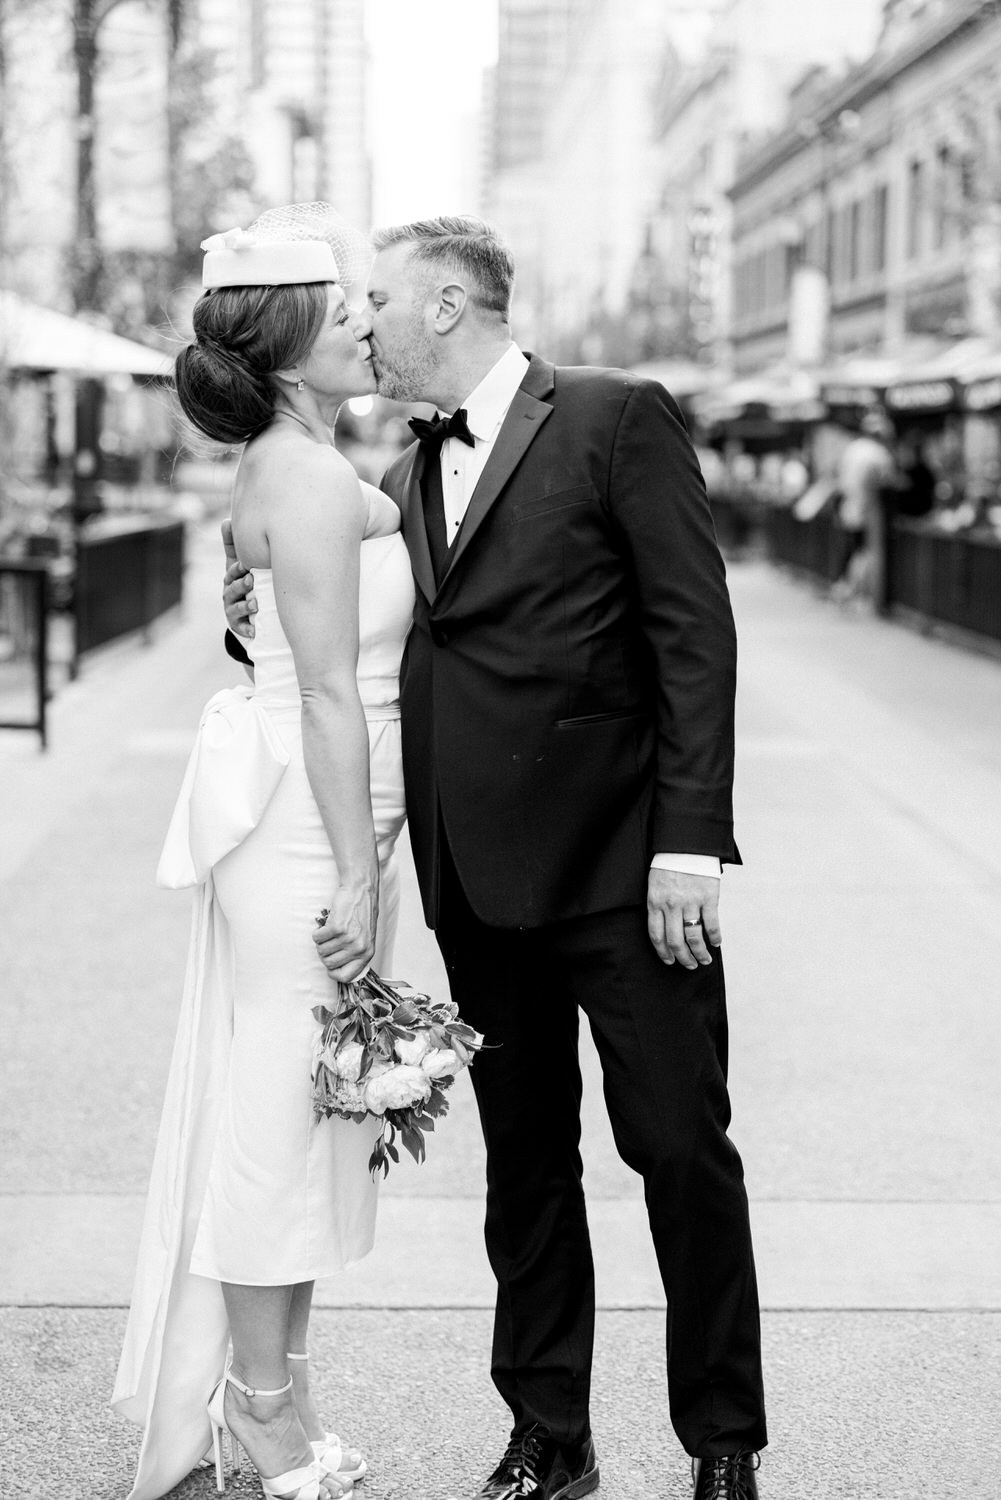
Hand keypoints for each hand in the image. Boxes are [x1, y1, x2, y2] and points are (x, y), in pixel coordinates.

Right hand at [221, 518, 256, 638]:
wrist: (247, 613)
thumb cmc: (245, 582)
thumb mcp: (240, 565)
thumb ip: (233, 545)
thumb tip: (226, 520)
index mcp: (230, 579)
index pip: (231, 572)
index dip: (236, 569)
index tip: (244, 565)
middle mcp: (229, 595)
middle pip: (232, 590)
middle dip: (240, 585)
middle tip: (251, 580)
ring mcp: (232, 612)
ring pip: (236, 609)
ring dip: (245, 606)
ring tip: (255, 604)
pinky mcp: (239, 627)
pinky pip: (242, 629)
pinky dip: (248, 629)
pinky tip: (255, 630)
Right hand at [313, 883, 378, 982]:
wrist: (361, 890)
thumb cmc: (363, 913)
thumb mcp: (366, 938)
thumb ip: (356, 954)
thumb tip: (340, 969)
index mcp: (367, 953)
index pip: (347, 976)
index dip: (334, 973)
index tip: (330, 967)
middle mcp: (358, 948)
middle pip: (329, 964)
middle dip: (325, 954)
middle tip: (329, 942)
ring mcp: (348, 938)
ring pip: (321, 951)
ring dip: (321, 942)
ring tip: (329, 931)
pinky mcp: (337, 927)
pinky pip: (317, 938)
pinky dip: (317, 932)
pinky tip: (325, 925)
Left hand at [646, 869, 720, 969]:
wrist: (686, 843)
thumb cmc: (669, 864)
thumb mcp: (655, 884)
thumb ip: (659, 906)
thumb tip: (666, 930)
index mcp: (655, 901)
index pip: (656, 935)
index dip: (663, 952)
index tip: (669, 961)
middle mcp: (671, 904)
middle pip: (676, 940)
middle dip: (683, 958)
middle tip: (689, 965)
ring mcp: (690, 901)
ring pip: (694, 936)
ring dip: (700, 953)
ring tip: (704, 960)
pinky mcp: (708, 897)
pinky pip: (712, 923)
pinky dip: (715, 937)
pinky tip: (716, 943)